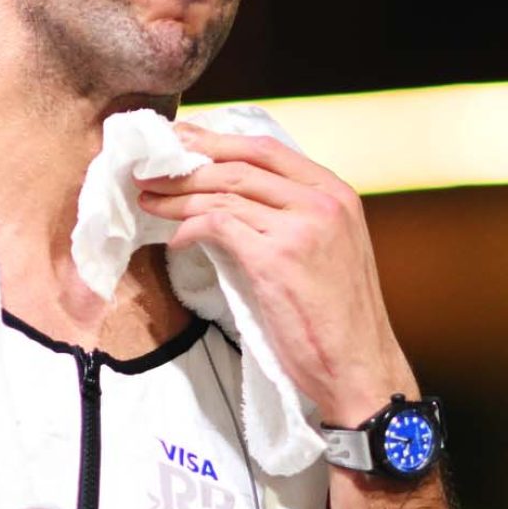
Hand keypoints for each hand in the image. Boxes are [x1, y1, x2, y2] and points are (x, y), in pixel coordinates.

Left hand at [136, 124, 417, 426]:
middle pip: (241, 164)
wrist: (358, 367)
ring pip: (225, 192)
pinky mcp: (276, 259)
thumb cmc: (338, 319)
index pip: (267, 148)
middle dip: (189, 163)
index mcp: (336, 193)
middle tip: (151, 168)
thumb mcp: (327, 250)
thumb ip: (293, 217)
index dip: (218, 141)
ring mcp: (301, 228)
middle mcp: (322, 202)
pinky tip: (176, 239)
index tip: (184, 141)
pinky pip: (219, 225)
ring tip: (149, 200)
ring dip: (179, 195)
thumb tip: (234, 201)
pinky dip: (190, 227)